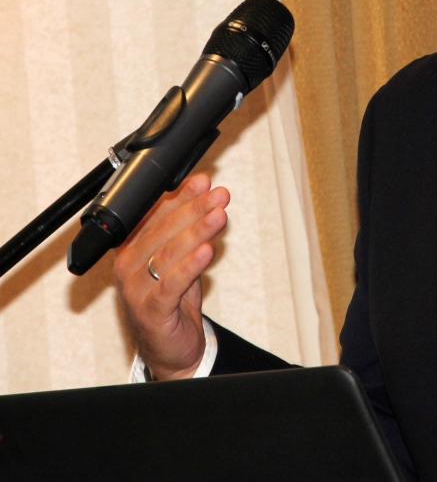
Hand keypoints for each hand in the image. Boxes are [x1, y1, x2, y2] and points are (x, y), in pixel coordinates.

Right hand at [113, 173, 229, 379]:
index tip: (204, 181)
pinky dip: (190, 266)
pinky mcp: (151, 311)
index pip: (154, 213)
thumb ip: (188, 226)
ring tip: (219, 215)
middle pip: (162, 230)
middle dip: (194, 209)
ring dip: (197, 231)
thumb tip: (206, 190)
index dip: (180, 195)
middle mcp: (128, 265)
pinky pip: (171, 284)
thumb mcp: (180, 255)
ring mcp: (136, 289)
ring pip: (168, 253)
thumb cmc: (173, 295)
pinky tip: (208, 251)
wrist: (169, 345)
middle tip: (219, 195)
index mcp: (130, 246)